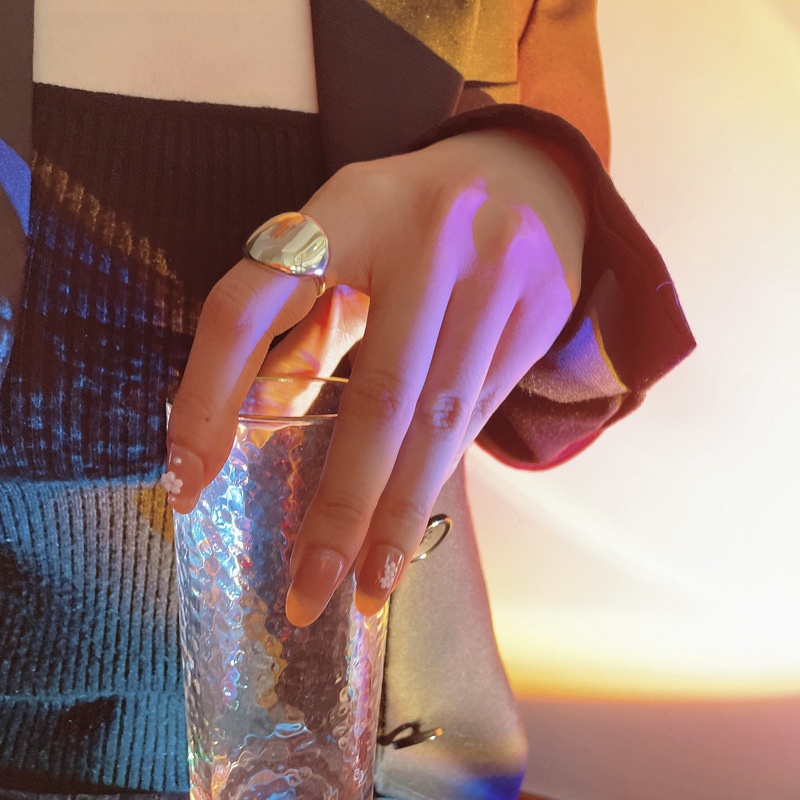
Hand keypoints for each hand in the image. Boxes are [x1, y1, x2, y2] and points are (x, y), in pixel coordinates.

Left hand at [165, 128, 584, 624]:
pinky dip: (440, 470)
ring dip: (401, 513)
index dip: (208, 394)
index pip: (251, 304)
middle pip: (379, 395)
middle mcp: (432, 239)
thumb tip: (248, 429)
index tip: (187, 481)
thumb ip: (297, 326)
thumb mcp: (341, 242)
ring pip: (443, 421)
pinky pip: (481, 411)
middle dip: (341, 505)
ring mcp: (500, 274)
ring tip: (370, 586)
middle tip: (311, 587)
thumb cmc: (407, 217)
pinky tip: (413, 517)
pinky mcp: (543, 311)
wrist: (529, 171)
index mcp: (347, 208)